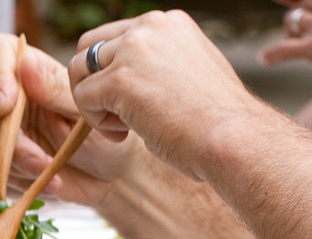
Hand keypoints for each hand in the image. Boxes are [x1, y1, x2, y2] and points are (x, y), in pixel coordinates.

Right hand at [0, 33, 145, 207]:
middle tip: (41, 161)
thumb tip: (25, 64)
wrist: (113, 174)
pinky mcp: (5, 159)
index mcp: (32, 72)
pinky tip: (50, 182)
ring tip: (51, 172)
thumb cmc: (103, 134)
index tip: (8, 105)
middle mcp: (12, 96)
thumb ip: (56, 90)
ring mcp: (5, 129)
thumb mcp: (88, 111)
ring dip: (16, 164)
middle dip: (11, 142)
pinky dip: (21, 180)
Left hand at [63, 11, 253, 180]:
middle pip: (88, 47)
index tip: (136, 103)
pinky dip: (95, 122)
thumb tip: (134, 81)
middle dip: (94, 83)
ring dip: (92, 103)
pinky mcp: (120, 79)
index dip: (113, 73)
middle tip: (119, 117)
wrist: (233, 140)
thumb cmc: (217, 124)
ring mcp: (134, 50)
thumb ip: (159, 68)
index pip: (117, 38)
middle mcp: (150, 27)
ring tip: (122, 129)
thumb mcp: (189, 78)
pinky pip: (82, 97)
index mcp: (169, 24)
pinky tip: (124, 136)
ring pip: (78, 70)